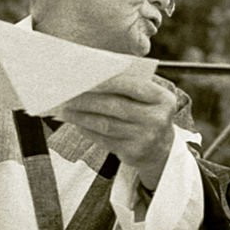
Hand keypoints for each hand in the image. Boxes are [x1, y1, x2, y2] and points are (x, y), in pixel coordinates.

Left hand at [59, 73, 176, 188]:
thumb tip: (92, 79)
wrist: (161, 151)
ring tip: (66, 109)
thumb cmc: (148, 115)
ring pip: (106, 124)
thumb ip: (129, 87)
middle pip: (115, 106)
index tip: (85, 77)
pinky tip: (77, 123)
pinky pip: (104, 139)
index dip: (107, 81)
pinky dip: (87, 130)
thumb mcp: (149, 100)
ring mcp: (146, 138)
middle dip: (88, 99)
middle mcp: (157, 119)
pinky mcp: (133, 153)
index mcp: (163, 99)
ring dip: (82, 116)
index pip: (132, 86)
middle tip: (68, 94)